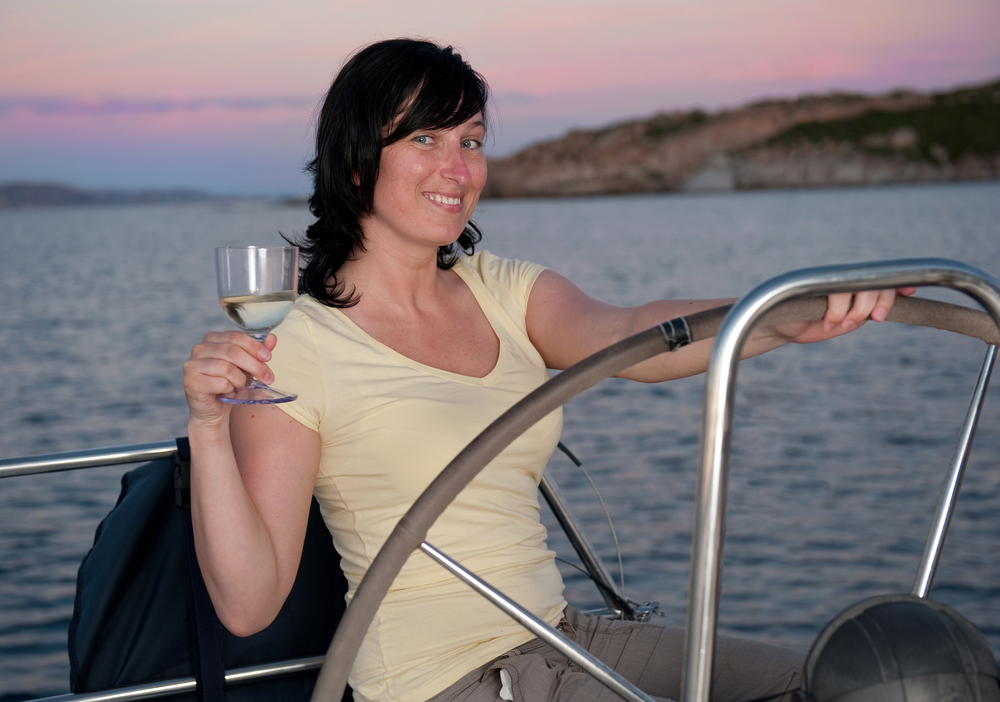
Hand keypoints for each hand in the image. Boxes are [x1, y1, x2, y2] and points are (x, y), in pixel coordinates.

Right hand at [183, 331, 277, 425]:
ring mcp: (192, 365)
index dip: (255, 347)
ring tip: (240, 386)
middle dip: (255, 366)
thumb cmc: (229, 385)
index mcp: (212, 339)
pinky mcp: (191, 382)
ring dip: (240, 380)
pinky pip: (220, 383)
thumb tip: (272, 338)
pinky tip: (228, 393)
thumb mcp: (247, 367)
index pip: (236, 337)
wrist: (213, 411)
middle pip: (233, 352)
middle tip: (268, 378)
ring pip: (227, 368)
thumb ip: (258, 352)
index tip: (268, 358)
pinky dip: (230, 389)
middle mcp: (199, 348)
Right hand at [776, 287, 915, 344]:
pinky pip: (838, 290)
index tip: (909, 291)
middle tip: (875, 319)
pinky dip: (838, 309)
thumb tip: (881, 311)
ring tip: (840, 324)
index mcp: (852, 288)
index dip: (896, 284)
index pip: (879, 281)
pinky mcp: (813, 283)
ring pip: (858, 284)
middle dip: (879, 300)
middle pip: (874, 280)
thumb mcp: (844, 323)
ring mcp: (827, 280)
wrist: (778, 327)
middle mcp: (841, 280)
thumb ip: (863, 314)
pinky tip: (828, 322)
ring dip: (857, 308)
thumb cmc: (809, 326)